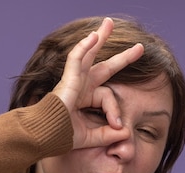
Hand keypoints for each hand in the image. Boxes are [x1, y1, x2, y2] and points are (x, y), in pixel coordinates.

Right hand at [52, 18, 143, 149]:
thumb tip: (125, 132)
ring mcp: (73, 80)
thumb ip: (107, 134)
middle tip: (139, 47)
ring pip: (89, 54)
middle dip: (121, 57)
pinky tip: (94, 36)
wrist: (46, 137)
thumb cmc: (61, 136)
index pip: (108, 98)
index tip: (118, 126)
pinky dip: (84, 47)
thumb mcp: (90, 137)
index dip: (115, 111)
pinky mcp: (67, 79)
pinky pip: (75, 58)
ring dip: (100, 38)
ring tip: (109, 24)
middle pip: (104, 66)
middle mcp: (80, 86)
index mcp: (85, 98)